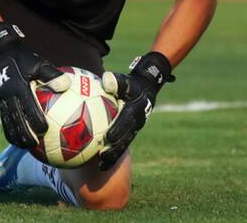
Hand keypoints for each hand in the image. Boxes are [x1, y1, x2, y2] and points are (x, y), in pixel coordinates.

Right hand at [0, 22, 69, 147]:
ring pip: (7, 122)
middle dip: (23, 134)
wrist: (4, 54)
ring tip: (25, 147)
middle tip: (34, 145)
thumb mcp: (40, 62)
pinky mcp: (0, 102)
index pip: (27, 107)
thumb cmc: (26, 59)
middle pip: (15, 119)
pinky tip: (18, 139)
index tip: (45, 130)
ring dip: (15, 136)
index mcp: (19, 87)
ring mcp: (2, 100)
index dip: (35, 119)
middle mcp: (9, 95)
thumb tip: (66, 84)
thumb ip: (52, 74)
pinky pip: (4, 119)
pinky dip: (10, 131)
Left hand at [99, 51, 173, 170]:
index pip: (126, 121)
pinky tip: (99, 162)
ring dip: (113, 156)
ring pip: (124, 145)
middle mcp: (136, 123)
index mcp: (135, 110)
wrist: (147, 90)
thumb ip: (116, 80)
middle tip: (102, 157)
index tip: (108, 137)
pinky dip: (113, 153)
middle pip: (125, 138)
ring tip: (101, 166)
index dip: (118, 129)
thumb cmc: (132, 84)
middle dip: (115, 149)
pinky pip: (122, 144)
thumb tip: (106, 80)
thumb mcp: (127, 80)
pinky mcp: (131, 133)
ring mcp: (134, 129)